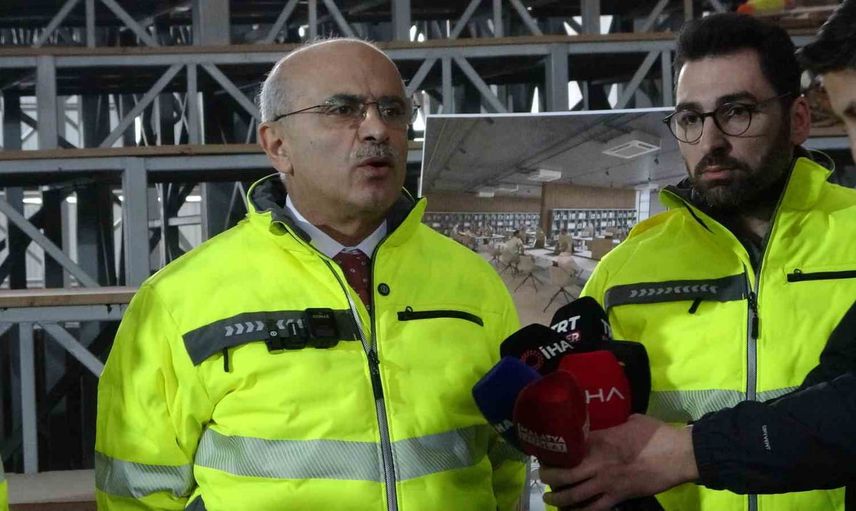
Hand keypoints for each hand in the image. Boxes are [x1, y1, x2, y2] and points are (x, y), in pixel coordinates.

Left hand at [538, 414, 697, 510]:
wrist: (679, 455)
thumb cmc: (657, 434)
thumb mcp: (632, 421)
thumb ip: (617, 424)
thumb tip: (613, 423)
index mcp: (600, 441)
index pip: (569, 447)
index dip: (555, 451)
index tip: (547, 452)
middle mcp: (598, 463)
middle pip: (563, 474)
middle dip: (548, 476)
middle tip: (542, 476)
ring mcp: (607, 483)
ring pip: (573, 496)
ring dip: (558, 498)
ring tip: (550, 497)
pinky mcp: (619, 497)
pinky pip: (594, 509)